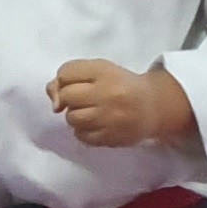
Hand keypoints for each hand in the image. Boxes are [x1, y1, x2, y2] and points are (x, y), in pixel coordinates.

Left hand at [48, 59, 197, 149]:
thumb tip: (53, 100)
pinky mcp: (113, 137)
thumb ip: (69, 76)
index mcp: (105, 71)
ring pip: (72, 118)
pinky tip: (96, 125)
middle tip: (83, 100)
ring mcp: (112, 117)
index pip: (65, 73)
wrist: (153, 106)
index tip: (77, 83)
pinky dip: (83, 131)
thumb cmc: (120, 85)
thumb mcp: (97, 70)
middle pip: (66, 97)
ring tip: (90, 112)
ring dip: (75, 116)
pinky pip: (82, 136)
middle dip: (69, 99)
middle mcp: (109, 93)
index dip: (65, 79)